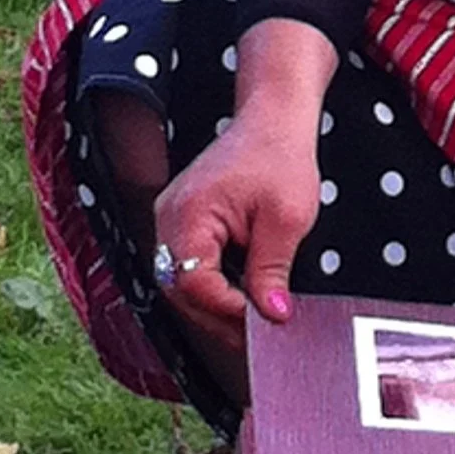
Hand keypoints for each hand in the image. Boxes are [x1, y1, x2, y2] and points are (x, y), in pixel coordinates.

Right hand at [151, 17, 336, 356]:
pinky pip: (187, 266)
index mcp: (189, 215)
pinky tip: (239, 296)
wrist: (273, 117)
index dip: (227, 311)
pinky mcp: (181, 222)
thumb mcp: (287, 219)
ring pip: (181, 282)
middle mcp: (168, 219)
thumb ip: (272, 271)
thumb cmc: (281, 156)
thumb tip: (272, 317)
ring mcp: (170, 220)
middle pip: (181, 290)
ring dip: (214, 305)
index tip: (261, 323)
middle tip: (258, 336)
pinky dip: (212, 285)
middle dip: (219, 316)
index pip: (194, 284)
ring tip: (251, 322)